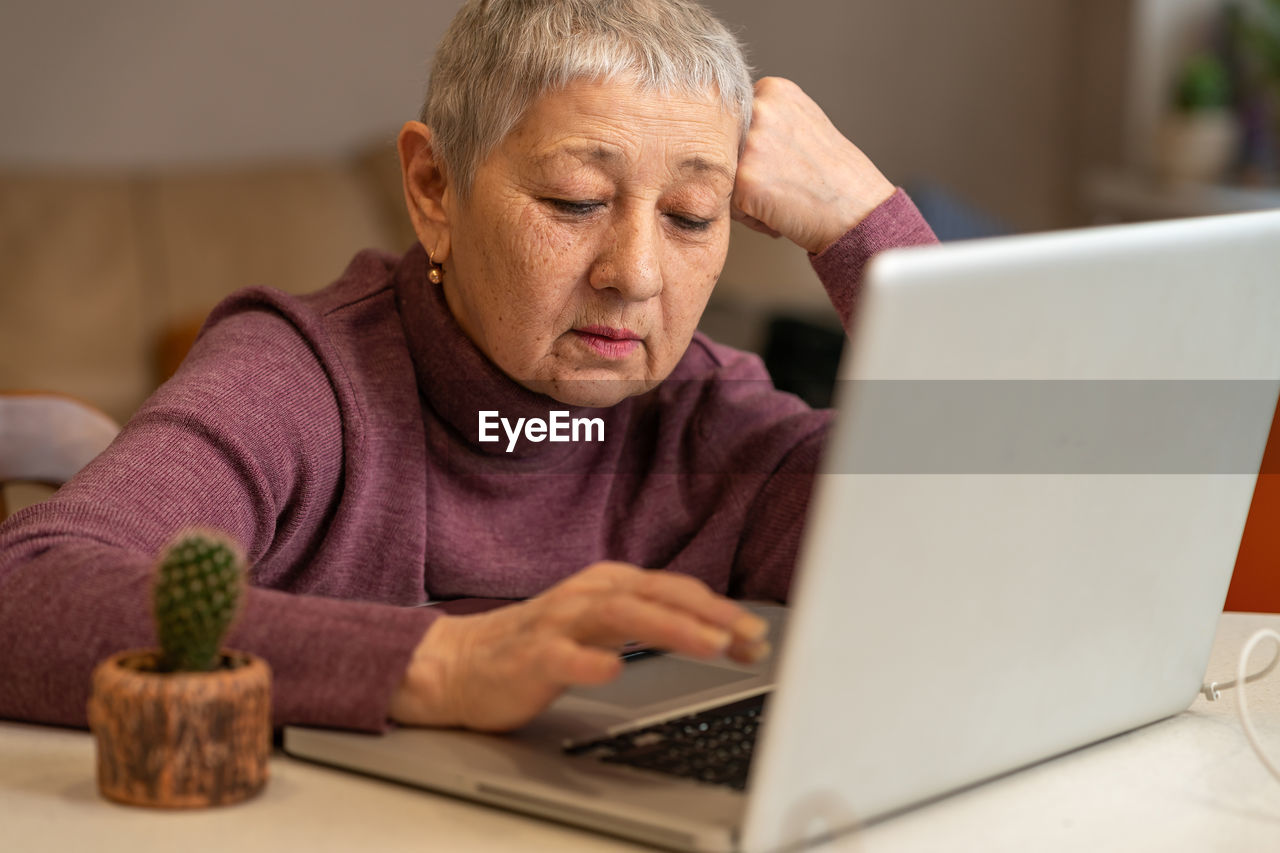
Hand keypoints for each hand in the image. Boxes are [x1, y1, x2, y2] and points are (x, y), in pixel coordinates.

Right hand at [388, 562, 770, 731]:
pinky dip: (591, 661)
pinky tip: (614, 669)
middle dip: (709, 614)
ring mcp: (558, 623)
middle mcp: (588, 595)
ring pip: (620, 615)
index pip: (675, 591)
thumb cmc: (539, 645)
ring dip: (670, 627)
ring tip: (709, 645)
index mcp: (609, 585)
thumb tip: (721, 635)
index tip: (757, 635)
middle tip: (749, 636)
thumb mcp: (603, 627)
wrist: (460, 664)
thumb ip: (652, 625)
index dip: (720, 610)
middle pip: (656, 594)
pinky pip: (563, 656)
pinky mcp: (530, 655)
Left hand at [732, 77, 896, 254]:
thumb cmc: (834, 175)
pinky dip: (751, 216)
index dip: (758, 149)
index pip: (735, 123)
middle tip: (788, 178)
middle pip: (725, 150)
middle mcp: (760, 109)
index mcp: (774, 90)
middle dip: (750, 170)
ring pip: (725, 177)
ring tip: (785, 194)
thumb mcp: (804, 122)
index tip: (787, 158)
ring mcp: (751, 143)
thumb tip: (727, 123)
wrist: (858, 210)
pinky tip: (781, 210)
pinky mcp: (744, 178)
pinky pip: (730, 205)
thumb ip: (768, 118)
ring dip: (748, 194)